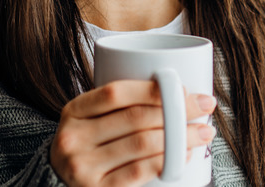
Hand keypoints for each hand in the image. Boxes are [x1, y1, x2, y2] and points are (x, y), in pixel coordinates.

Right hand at [50, 80, 216, 186]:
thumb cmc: (88, 147)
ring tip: (203, 132)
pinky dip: (167, 162)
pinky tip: (185, 156)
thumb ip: (117, 106)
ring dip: (180, 137)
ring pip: (142, 144)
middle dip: (177, 110)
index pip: (115, 92)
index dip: (153, 88)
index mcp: (73, 112)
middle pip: (135, 118)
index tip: (184, 88)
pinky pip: (139, 171)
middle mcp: (73, 138)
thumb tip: (177, 91)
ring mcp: (83, 167)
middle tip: (205, 106)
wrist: (59, 185)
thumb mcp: (89, 121)